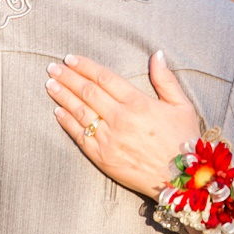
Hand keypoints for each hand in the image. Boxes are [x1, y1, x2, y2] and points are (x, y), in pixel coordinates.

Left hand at [45, 51, 200, 199]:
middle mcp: (120, 118)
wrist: (181, 179)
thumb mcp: (182, 105)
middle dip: (68, 77)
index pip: (104, 78)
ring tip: (50, 84)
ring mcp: (109, 138)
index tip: (71, 58)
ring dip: (62, 95)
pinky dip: (66, 121)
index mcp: (138, 102)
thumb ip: (166, 79)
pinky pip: (79, 135)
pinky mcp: (102, 157)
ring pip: (79, 111)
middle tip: (53, 67)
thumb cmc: (183, 140)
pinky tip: (57, 110)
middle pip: (87, 91)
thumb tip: (157, 54)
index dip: (85, 66)